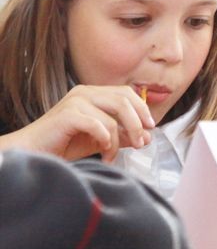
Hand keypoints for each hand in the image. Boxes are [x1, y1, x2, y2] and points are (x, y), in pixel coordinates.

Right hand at [0, 85, 154, 162]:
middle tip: (142, 143)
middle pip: (124, 101)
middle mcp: (85, 92)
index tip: (151, 127)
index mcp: (93, 93)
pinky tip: (103, 152)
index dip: (142, 109)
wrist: (33, 152)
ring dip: (119, 139)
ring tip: (113, 156)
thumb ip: (122, 135)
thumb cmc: (65, 144)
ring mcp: (75, 101)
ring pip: (113, 116)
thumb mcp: (100, 139)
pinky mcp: (67, 115)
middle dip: (137, 123)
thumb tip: (147, 136)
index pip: (126, 93)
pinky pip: (99, 125)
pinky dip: (106, 141)